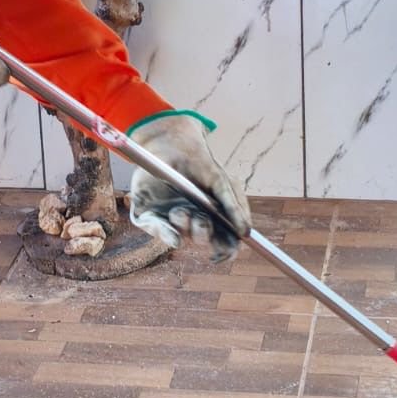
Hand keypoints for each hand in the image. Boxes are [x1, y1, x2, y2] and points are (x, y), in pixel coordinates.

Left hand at [127, 114, 250, 261]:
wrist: (174, 143)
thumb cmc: (200, 165)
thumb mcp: (222, 182)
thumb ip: (236, 207)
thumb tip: (247, 233)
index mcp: (211, 215)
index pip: (221, 239)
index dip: (225, 250)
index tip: (226, 254)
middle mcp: (191, 219)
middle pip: (201, 237)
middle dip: (203, 234)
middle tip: (203, 221)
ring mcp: (170, 217)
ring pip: (181, 234)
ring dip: (185, 226)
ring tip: (181, 211)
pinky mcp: (149, 214)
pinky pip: (157, 230)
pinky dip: (167, 234)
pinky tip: (174, 238)